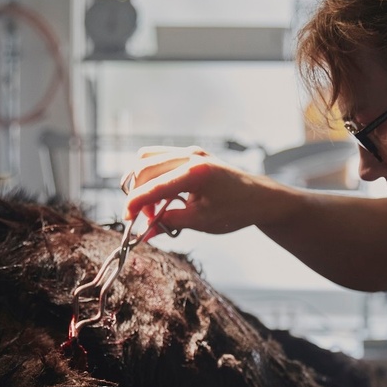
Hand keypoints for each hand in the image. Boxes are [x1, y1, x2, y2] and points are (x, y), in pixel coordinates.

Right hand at [121, 145, 281, 235]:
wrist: (259, 197)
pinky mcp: (190, 153)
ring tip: (154, 207)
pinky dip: (151, 175)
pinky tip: (160, 195)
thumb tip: (144, 234)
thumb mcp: (201, 222)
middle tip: (143, 218)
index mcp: (196, 173)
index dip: (136, 203)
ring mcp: (190, 151)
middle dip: (138, 194)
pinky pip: (158, 157)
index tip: (128, 218)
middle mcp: (191, 156)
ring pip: (147, 159)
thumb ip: (169, 223)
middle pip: (145, 168)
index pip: (154, 186)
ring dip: (142, 182)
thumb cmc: (235, 210)